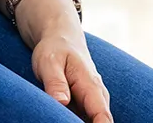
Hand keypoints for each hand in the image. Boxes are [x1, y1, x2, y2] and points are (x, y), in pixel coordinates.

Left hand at [22, 7, 111, 122]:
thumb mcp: (50, 62)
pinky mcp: (85, 106)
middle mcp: (97, 96)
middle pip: (100, 122)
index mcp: (91, 86)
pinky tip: (63, 118)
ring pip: (92, 122)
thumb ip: (55, 82)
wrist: (61, 39)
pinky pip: (84, 120)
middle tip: (65, 121)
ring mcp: (92, 102)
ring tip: (63, 118)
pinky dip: (76, 121)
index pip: (102, 116)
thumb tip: (62, 102)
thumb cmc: (55, 49)